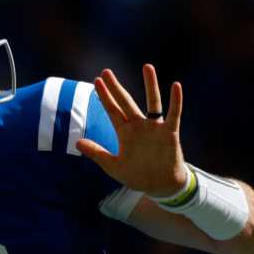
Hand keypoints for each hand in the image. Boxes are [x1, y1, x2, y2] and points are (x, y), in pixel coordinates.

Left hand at [75, 64, 188, 196]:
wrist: (160, 186)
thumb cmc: (138, 175)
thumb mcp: (113, 166)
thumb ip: (97, 153)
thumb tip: (77, 142)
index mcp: (125, 132)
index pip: (112, 110)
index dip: (104, 96)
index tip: (96, 81)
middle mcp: (139, 126)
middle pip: (126, 101)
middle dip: (116, 87)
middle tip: (106, 71)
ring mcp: (154, 128)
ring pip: (153, 102)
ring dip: (150, 85)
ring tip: (147, 67)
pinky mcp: (169, 133)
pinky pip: (174, 114)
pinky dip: (176, 101)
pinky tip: (176, 86)